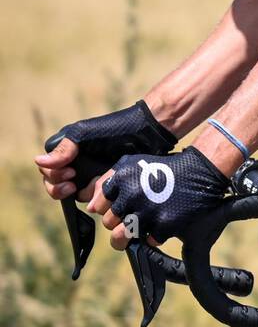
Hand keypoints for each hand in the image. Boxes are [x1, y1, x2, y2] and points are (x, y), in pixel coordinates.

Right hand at [35, 101, 176, 202]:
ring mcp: (90, 174)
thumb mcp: (86, 135)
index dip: (53, 176)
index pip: (47, 170)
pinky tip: (105, 189)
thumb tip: (39, 161)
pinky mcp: (105, 183)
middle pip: (57, 186)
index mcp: (67, 150)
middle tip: (74, 184)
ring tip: (94, 184)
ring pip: (77, 194)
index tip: (69, 173)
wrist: (148, 134)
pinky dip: (97, 196)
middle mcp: (76, 163)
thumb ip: (64, 148)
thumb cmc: (116, 129)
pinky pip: (95, 197)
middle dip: (62, 188)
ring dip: (83, 193)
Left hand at [89, 146, 229, 249]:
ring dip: (128, 235)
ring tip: (138, 228)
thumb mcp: (132, 165)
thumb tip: (91, 207)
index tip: (121, 204)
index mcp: (121, 179)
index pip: (99, 206)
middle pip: (108, 223)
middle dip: (119, 221)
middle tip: (134, 214)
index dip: (109, 207)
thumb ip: (107, 182)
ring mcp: (147, 211)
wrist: (199, 172)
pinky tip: (162, 223)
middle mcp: (131, 194)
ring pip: (121, 237)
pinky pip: (148, 241)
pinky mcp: (164, 225)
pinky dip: (154, 236)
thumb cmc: (162, 169)